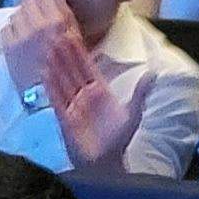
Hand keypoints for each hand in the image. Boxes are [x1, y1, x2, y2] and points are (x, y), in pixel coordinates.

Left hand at [0, 0, 72, 90]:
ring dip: (20, 21)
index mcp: (58, 23)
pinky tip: (16, 43)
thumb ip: (67, 19)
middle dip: (31, 11)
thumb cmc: (66, 72)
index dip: (45, 4)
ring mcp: (21, 36)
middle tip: (35, 23)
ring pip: (15, 15)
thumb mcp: (76, 41)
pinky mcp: (7, 47)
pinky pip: (4, 29)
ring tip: (25, 33)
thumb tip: (58, 0)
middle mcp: (38, 26)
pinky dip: (9, 33)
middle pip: (28, 4)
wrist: (47, 97)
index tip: (45, 11)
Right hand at [48, 43, 139, 171]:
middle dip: (65, 53)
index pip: (88, 67)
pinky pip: (56, 99)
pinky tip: (44, 73)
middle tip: (56, 34)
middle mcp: (84, 96)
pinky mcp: (64, 118)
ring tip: (47, 48)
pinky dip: (50, 86)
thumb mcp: (133, 114)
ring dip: (55, 65)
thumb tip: (154, 73)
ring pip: (62, 81)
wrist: (105, 164)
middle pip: (72, 70)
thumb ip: (141, 93)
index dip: (80, 52)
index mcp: (100, 91)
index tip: (73, 35)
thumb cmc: (118, 140)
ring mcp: (73, 105)